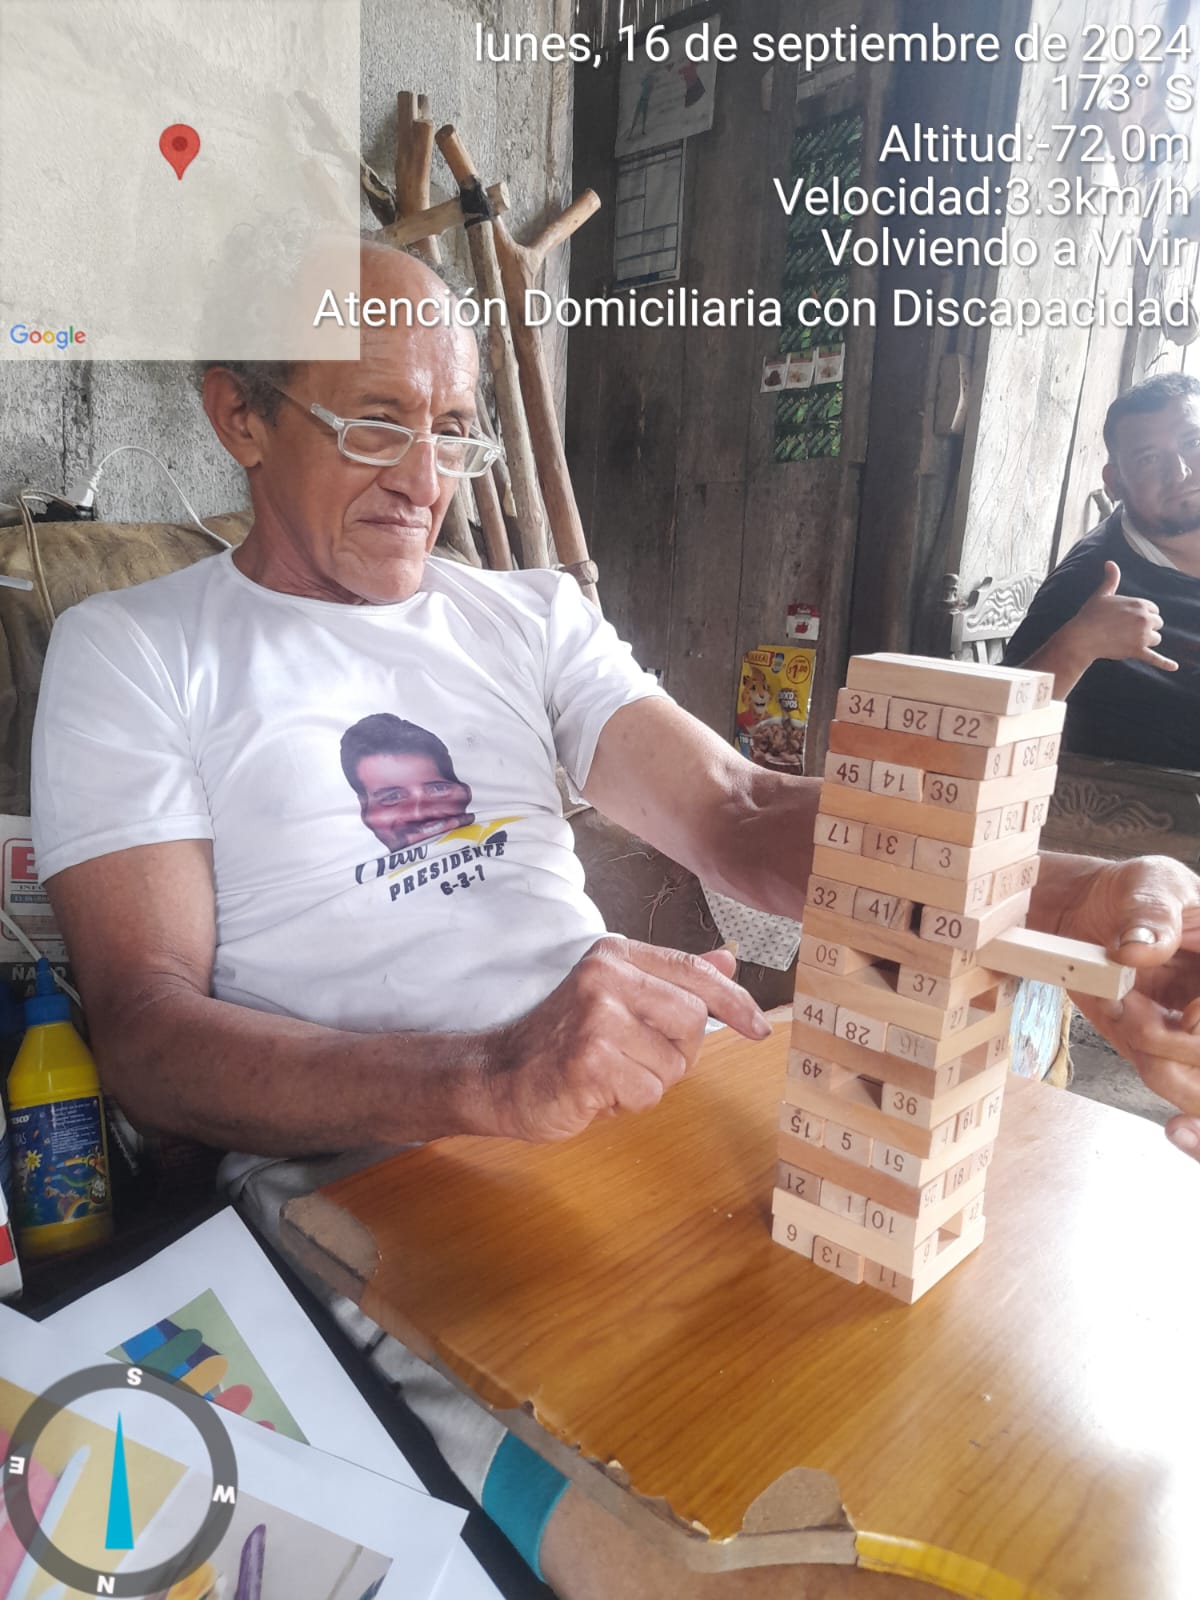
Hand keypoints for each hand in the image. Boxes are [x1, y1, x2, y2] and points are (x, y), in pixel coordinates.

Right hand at [483, 937, 769, 1141]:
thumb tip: (728, 961)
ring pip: (674, 1065)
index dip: (735, 1001)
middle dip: (677, 1053)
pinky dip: (627, 1104)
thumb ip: (671, 979)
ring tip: (609, 1075)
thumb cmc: (561, 1041)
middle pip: (693, 1021)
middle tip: (635, 1059)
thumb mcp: (615, 997)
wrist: (498, 1075)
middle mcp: (605, 977)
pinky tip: (595, 1092)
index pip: (694, 972)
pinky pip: (647, 1094)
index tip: (759, 1026)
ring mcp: (596, 1018)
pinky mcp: (589, 1061)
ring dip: (648, 1083)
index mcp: (614, 955)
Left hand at [1055, 855, 1199, 1160]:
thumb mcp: (1149, 884)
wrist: (1089, 912)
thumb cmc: (1132, 891)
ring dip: (1162, 1067)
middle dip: (1175, 1044)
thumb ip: (1150, 913)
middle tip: (1134, 1006)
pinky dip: (1189, 1130)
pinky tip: (1175, 1122)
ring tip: (1129, 1015)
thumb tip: (1135, 947)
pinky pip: (1182, 1101)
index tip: (1186, 1013)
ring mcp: (1196, 1039)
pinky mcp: (1166, 1058)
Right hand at [1067, 561, 1177, 671]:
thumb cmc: (1090, 614)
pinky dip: (1165, 663)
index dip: (1143, 614)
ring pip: (1156, 639)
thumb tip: (1110, 562)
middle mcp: (1145, 619)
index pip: (1154, 609)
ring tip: (1129, 641)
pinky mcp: (1137, 651)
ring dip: (1146, 640)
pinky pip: (1155, 658)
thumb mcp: (1102, 594)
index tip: (1130, 618)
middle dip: (1146, 627)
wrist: (1082, 637)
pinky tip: (1174, 667)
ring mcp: (1142, 636)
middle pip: (1158, 624)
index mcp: (1140, 604)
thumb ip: (1111, 578)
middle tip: (1127, 630)